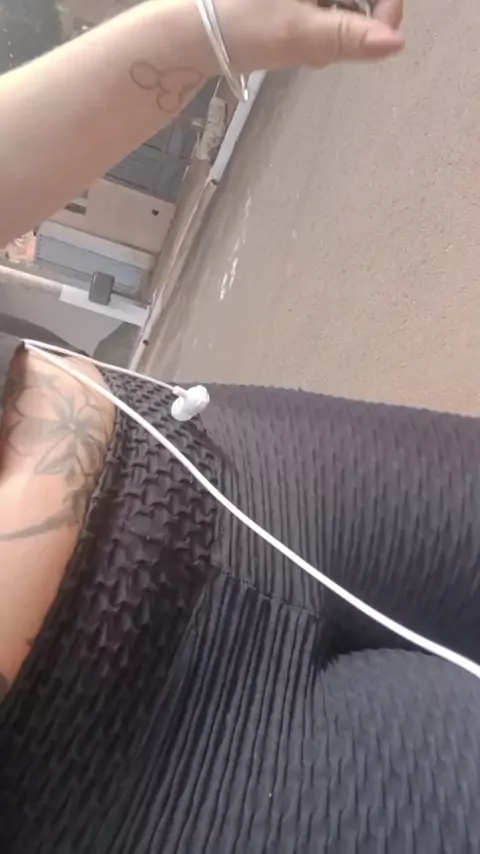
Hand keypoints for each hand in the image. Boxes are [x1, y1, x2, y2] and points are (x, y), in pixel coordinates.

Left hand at [215, 0, 403, 72]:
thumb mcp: (299, 33)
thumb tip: (397, 43)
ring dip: (339, 25)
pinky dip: (322, 22)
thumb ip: (350, 37)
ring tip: (309, 49)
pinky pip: (325, 3)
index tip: (381, 37)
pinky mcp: (295, 1)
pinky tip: (301, 39)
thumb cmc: (242, 23)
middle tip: (329, 49)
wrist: (190, 30)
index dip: (388, 6)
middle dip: (357, 18)